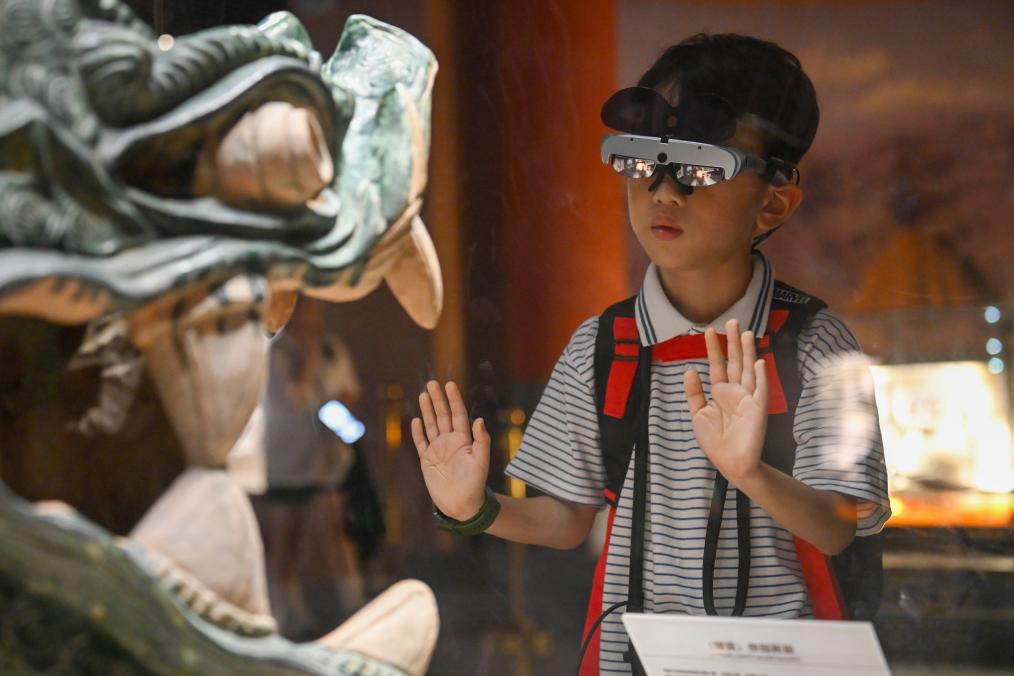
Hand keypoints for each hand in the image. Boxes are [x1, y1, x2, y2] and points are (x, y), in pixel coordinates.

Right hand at [411, 381, 490, 519]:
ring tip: (423, 394)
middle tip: (432, 383)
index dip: (454, 399)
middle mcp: (450, 441)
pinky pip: (421, 442)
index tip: (450, 384)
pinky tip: (416, 420)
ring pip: (431, 425)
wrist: (462, 504)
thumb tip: (479, 420)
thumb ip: (481, 440)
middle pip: (443, 415)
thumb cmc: (475, 483)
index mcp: (463, 439)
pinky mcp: (427, 460)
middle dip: (438, 399)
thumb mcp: (481, 461)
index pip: (458, 414)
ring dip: (427, 410)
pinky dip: (418, 432)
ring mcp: (438, 449)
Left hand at [683, 319, 768, 485]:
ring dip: (748, 352)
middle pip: (735, 362)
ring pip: (748, 370)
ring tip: (745, 332)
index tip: (709, 329)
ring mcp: (748, 398)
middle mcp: (735, 391)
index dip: (714, 348)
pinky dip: (760, 376)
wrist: (730, 463)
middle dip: (733, 342)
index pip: (717, 365)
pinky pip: (760, 390)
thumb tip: (689, 370)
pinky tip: (759, 361)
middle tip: (732, 320)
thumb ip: (694, 393)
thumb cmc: (715, 441)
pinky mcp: (758, 409)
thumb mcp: (698, 415)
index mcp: (720, 392)